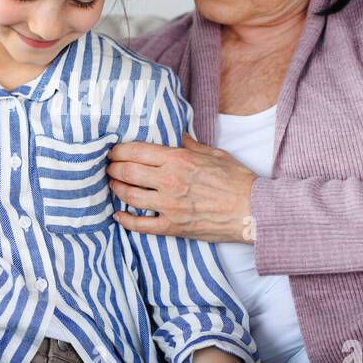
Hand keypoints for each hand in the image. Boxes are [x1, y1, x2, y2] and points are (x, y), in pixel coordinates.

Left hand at [107, 133, 257, 242]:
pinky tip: (118, 215)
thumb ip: (191, 145)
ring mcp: (169, 205)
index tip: (114, 152)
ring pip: (129, 196)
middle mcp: (169, 180)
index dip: (119, 150)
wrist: (253, 209)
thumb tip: (178, 136)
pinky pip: (140, 225)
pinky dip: (125, 220)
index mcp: (178, 159)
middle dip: (112, 168)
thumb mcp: (214, 154)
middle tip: (109, 168)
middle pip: (127, 171)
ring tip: (113, 185)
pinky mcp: (173, 226)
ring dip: (116, 189)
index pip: (136, 151)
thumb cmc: (237, 180)